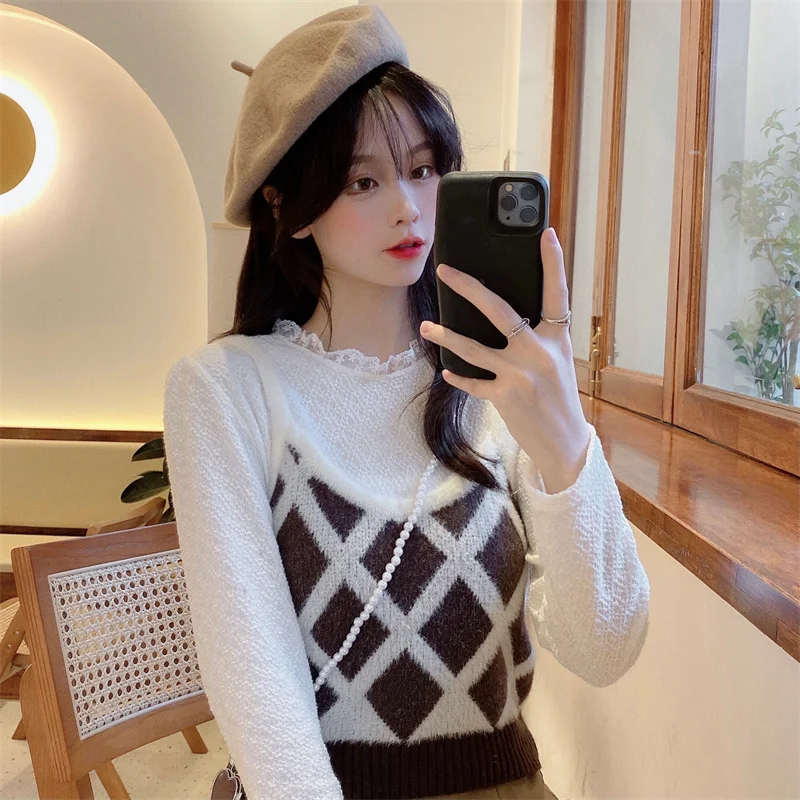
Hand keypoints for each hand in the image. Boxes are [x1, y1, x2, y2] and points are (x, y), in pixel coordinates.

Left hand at [419, 227, 590, 492]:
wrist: (563, 441)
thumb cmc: (558, 395)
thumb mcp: (557, 360)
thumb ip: (537, 336)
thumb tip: (504, 313)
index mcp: (556, 338)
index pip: (556, 294)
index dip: (553, 263)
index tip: (546, 234)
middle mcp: (538, 352)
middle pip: (499, 310)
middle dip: (469, 287)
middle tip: (444, 271)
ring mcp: (520, 374)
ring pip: (474, 347)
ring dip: (446, 335)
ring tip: (426, 326)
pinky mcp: (505, 396)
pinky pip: (473, 382)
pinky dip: (459, 376)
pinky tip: (446, 370)